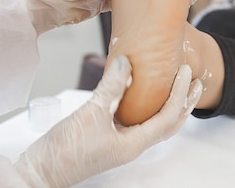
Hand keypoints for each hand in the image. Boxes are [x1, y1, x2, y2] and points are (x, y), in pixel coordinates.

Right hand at [14, 56, 201, 187]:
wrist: (39, 172)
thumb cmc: (64, 151)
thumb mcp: (90, 114)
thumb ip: (110, 87)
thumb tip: (125, 62)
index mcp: (135, 143)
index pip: (168, 116)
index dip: (180, 93)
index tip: (185, 71)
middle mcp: (133, 145)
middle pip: (170, 123)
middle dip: (185, 101)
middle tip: (195, 79)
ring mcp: (122, 143)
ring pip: (155, 122)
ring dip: (169, 103)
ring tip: (176, 83)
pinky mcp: (110, 138)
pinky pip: (137, 120)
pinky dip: (147, 104)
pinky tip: (142, 90)